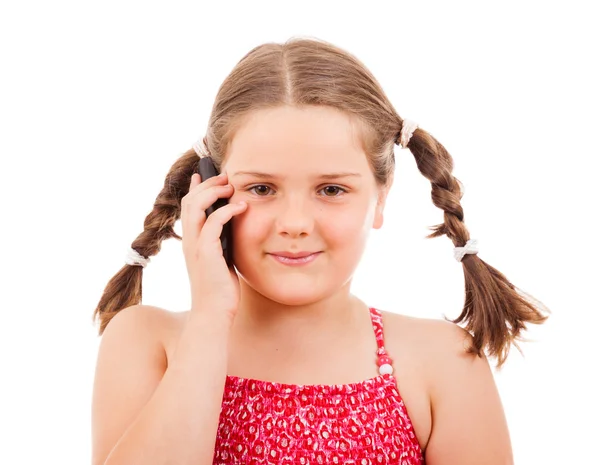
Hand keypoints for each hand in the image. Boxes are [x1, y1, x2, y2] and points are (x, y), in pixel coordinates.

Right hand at [181, 171, 246, 323]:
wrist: (214, 315)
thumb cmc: (220, 291)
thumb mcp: (221, 260)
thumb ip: (222, 243)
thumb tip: (233, 228)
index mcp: (191, 242)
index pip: (187, 208)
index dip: (195, 189)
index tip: (204, 175)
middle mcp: (189, 242)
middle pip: (189, 201)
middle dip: (207, 184)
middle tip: (225, 177)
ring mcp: (195, 247)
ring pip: (195, 207)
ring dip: (214, 192)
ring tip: (231, 186)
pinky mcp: (206, 254)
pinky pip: (213, 223)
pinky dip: (226, 211)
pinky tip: (241, 207)